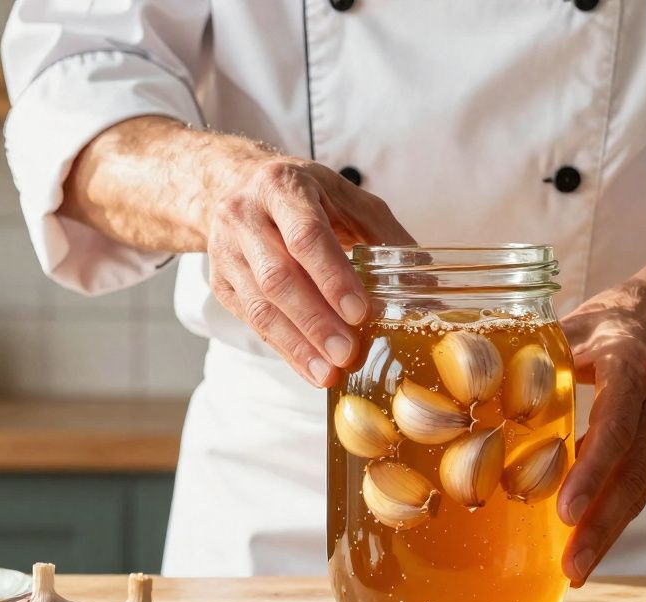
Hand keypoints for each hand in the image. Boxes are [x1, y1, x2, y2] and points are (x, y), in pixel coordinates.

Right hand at [205, 155, 412, 386]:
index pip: (304, 236)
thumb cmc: (304, 196)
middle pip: (277, 277)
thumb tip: (425, 285)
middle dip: (315, 320)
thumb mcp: (346, 199)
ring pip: (259, 305)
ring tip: (328, 372)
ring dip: (297, 343)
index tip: (359, 311)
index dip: (332, 276)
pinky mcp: (220, 282)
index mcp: (282, 186)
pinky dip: (284, 348)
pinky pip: (251, 321)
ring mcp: (226, 251)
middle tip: (347, 352)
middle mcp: (245, 215)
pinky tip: (309, 367)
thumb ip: (384, 236)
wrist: (236, 187)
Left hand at [556, 281, 645, 585]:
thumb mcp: (578, 323)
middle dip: (601, 524)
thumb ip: (536, 354)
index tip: (565, 509)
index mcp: (633, 366)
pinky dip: (615, 515)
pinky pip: (643, 485)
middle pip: (633, 472)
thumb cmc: (618, 319)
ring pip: (641, 488)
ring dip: (609, 532)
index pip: (617, 426)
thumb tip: (477, 379)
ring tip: (576, 570)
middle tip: (571, 566)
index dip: (592, 470)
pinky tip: (589, 543)